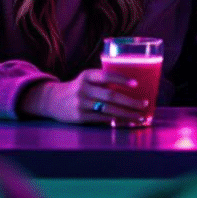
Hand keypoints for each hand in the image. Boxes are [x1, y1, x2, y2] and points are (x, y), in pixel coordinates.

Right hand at [19, 69, 149, 124]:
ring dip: (127, 114)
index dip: (122, 79)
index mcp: (87, 75)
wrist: (52, 100)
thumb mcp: (86, 79)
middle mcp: (83, 88)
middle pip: (111, 96)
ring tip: (140, 117)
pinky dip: (116, 120)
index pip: (106, 76)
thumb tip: (131, 88)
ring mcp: (81, 103)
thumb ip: (103, 81)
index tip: (136, 84)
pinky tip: (126, 121)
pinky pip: (102, 119)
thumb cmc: (77, 88)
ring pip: (109, 110)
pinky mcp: (80, 117)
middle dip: (130, 101)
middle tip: (144, 104)